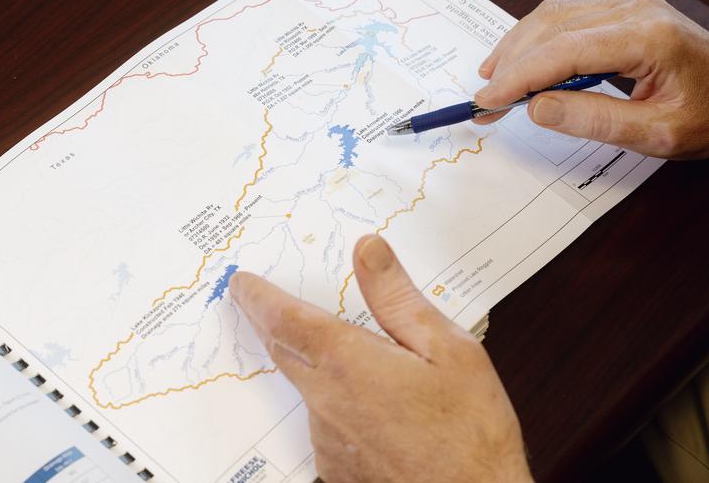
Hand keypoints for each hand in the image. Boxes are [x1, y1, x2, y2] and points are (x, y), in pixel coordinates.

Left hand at [229, 235, 531, 481]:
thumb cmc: (470, 435)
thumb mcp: (449, 350)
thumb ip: (398, 298)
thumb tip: (367, 250)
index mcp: (349, 363)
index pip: (283, 318)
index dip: (257, 296)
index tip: (241, 282)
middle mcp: (326, 401)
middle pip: (284, 350)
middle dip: (270, 322)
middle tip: (263, 302)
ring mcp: (327, 438)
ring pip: (308, 388)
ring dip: (315, 367)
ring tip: (353, 359)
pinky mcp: (335, 467)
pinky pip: (325, 422)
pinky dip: (337, 403)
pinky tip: (374, 407)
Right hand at [474, 0, 708, 158]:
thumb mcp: (657, 134)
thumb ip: (595, 121)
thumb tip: (537, 108)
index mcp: (647, 38)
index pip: (564, 50)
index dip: (519, 76)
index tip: (488, 101)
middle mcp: (634, 11)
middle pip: (550, 28)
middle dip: (510, 65)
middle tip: (485, 102)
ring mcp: (627, 7)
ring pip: (552, 17)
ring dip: (516, 48)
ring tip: (493, 82)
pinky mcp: (620, 13)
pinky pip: (564, 17)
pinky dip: (534, 40)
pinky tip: (519, 61)